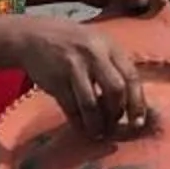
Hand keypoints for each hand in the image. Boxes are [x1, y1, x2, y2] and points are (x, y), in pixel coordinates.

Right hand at [10, 16, 149, 138]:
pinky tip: (82, 127)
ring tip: (98, 132)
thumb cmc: (70, 43)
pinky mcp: (56, 80)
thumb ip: (113, 65)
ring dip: (97, 123)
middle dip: (117, 113)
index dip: (137, 102)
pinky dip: (78, 122)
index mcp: (109, 46)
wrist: (31, 36)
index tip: (138, 122)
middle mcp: (94, 54)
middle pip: (115, 90)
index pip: (131, 76)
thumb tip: (132, 101)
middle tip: (115, 126)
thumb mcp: (96, 44)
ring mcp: (73, 67)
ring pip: (91, 103)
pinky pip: (71, 108)